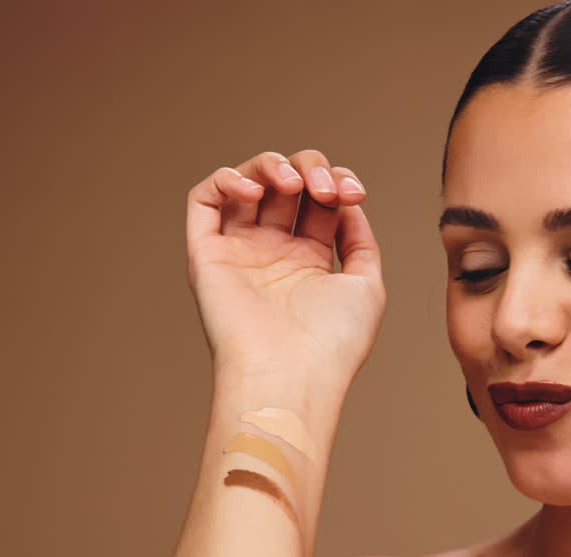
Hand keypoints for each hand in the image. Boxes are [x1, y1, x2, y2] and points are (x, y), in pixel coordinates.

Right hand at [185, 149, 385, 386]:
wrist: (290, 375)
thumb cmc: (333, 344)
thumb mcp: (367, 286)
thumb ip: (360, 242)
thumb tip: (349, 205)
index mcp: (310, 262)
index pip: (319, 201)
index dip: (337, 182)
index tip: (354, 192)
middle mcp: (272, 254)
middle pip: (285, 185)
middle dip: (309, 169)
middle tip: (324, 189)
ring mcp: (238, 253)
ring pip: (246, 183)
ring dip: (271, 166)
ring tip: (292, 184)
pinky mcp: (206, 255)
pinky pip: (203, 200)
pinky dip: (226, 180)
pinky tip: (254, 191)